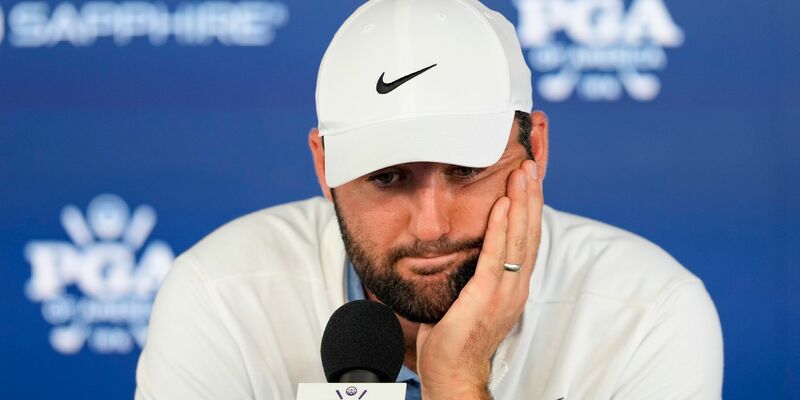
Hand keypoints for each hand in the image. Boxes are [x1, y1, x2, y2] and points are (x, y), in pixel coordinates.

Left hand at [415, 160, 542, 399]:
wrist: (453, 372)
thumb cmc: (455, 336)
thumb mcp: (470, 296)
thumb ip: (475, 271)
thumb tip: (466, 245)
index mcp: (514, 285)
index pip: (528, 239)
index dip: (531, 207)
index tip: (529, 178)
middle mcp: (516, 286)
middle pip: (530, 232)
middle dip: (531, 195)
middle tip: (530, 163)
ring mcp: (505, 292)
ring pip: (520, 239)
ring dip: (522, 203)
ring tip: (522, 173)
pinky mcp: (486, 297)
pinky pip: (496, 256)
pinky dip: (501, 228)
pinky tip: (502, 205)